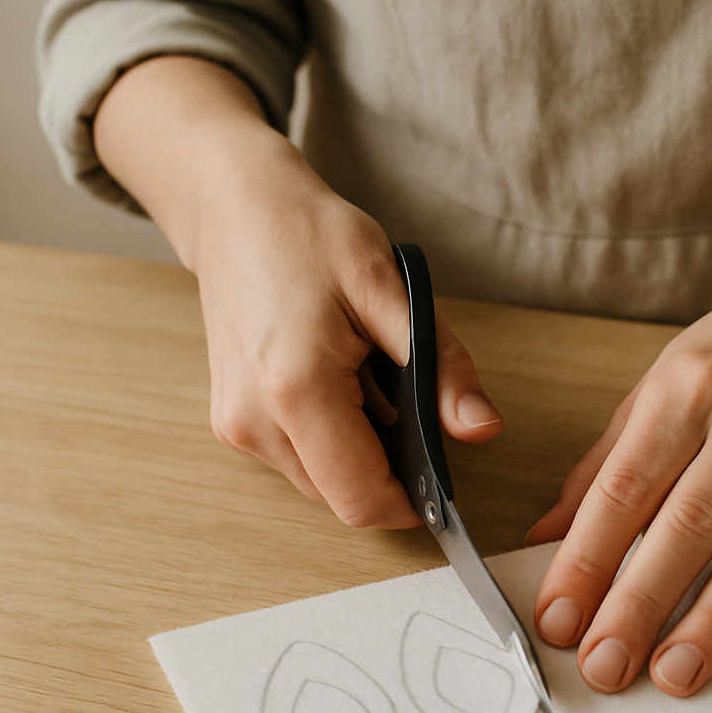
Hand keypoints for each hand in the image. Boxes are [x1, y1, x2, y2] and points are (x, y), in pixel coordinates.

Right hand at [196, 160, 502, 525]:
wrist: (234, 209)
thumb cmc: (310, 235)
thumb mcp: (393, 289)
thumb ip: (440, 367)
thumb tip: (481, 429)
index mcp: (296, 390)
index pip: (362, 499)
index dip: (414, 503)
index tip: (446, 480)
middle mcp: (254, 421)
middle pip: (342, 498)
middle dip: (390, 471)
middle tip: (409, 402)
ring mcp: (235, 425)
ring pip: (320, 484)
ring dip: (360, 454)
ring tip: (369, 381)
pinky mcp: (231, 420)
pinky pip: (297, 458)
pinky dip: (332, 439)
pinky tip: (342, 384)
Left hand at [528, 233, 711, 693]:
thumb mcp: (653, 389)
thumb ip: (601, 467)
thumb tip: (546, 536)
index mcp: (684, 393)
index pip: (624, 491)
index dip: (586, 561)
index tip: (557, 620)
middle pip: (689, 526)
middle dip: (640, 605)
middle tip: (605, 669)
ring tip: (675, 676)